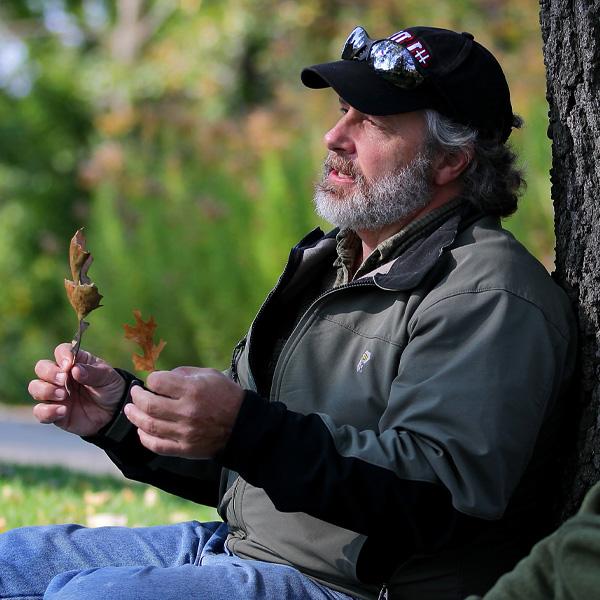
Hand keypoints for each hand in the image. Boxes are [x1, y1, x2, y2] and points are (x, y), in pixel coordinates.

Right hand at [28, 343, 125, 435]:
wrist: (114, 413)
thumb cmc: (110, 389)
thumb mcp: (108, 378)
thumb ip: (93, 373)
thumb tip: (75, 369)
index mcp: (75, 362)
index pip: (61, 351)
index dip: (62, 356)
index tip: (69, 365)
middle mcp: (61, 376)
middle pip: (41, 367)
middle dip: (49, 373)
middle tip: (63, 381)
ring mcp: (55, 393)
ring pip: (35, 387)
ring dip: (45, 390)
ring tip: (63, 395)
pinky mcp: (54, 412)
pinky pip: (40, 411)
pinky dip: (47, 411)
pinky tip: (63, 411)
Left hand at [125, 367, 243, 458]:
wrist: (243, 426)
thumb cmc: (226, 396)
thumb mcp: (209, 375)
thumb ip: (183, 373)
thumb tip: (160, 378)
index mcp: (193, 390)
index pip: (158, 382)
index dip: (151, 380)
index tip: (153, 381)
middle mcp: (187, 411)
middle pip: (149, 404)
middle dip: (136, 397)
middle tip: (135, 394)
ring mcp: (185, 432)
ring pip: (148, 425)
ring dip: (134, 416)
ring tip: (130, 410)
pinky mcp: (185, 449)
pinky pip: (157, 445)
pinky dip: (144, 437)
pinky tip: (141, 430)